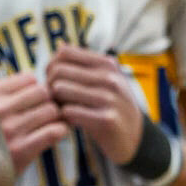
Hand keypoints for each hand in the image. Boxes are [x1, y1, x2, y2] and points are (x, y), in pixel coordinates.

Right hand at [0, 71, 67, 172]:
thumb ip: (5, 94)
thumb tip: (39, 82)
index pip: (29, 78)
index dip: (38, 89)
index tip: (38, 101)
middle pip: (44, 92)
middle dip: (50, 102)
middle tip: (49, 115)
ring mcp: (9, 129)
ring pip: (52, 110)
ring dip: (57, 118)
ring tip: (51, 125)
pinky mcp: (21, 150)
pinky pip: (55, 131)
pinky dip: (61, 131)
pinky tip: (54, 136)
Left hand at [45, 45, 142, 164]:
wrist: (136, 138)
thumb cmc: (112, 107)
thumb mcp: (106, 80)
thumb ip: (85, 65)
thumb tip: (60, 47)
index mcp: (108, 64)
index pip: (64, 53)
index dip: (52, 67)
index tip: (55, 82)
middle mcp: (110, 78)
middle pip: (58, 71)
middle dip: (50, 86)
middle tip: (55, 100)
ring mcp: (110, 99)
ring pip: (60, 90)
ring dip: (56, 102)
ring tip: (62, 110)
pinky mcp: (106, 120)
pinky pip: (69, 112)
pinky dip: (64, 118)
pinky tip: (70, 122)